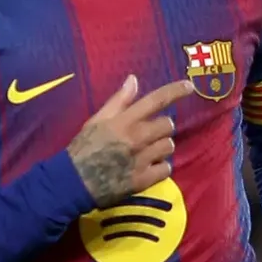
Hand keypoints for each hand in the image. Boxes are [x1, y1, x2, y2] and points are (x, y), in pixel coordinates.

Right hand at [67, 75, 194, 207]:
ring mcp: (141, 160)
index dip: (175, 91)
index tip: (189, 86)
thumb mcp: (96, 120)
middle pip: (167, 125)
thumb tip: (134, 79)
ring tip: (145, 153)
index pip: (156, 100)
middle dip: (161, 128)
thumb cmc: (83, 148)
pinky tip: (146, 168)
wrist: (72, 182)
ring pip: (168, 147)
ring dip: (160, 148)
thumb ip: (118, 101)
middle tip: (147, 134)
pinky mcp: (143, 180)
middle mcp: (136, 138)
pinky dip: (160, 168)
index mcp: (124, 121)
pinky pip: (166, 169)